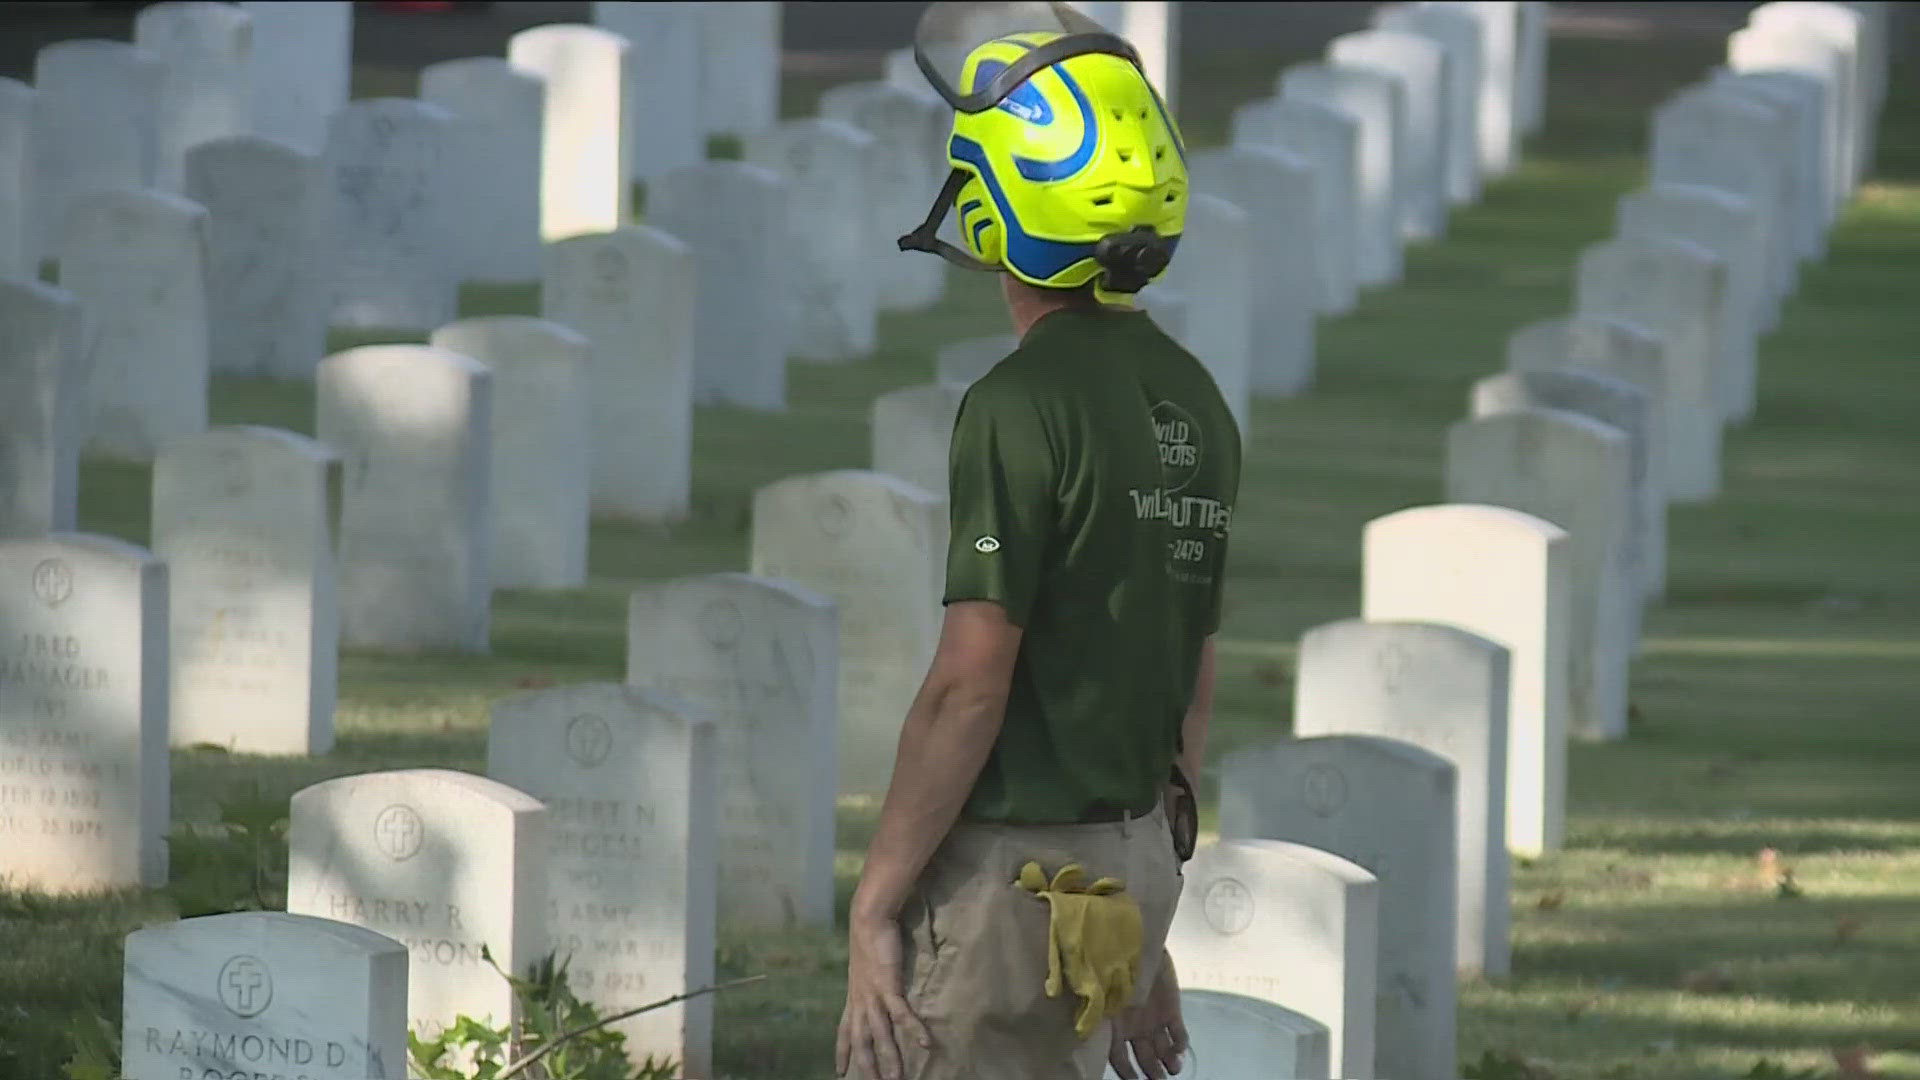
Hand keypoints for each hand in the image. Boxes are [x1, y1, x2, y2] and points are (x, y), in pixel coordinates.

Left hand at [836, 911, 931, 1078]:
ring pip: (880, 1034)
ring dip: (889, 1058)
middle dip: (865, 1065)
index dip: (842, 1051)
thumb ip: (867, 981)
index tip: (839, 1071)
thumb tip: (873, 986)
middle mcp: (860, 1000)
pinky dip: (913, 1029)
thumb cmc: (868, 938)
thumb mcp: (863, 966)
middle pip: (861, 1040)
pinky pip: (901, 1014)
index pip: (844, 1030)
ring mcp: (873, 995)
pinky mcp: (888, 986)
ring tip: (895, 1078)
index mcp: (853, 997)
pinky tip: (925, 1044)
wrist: (868, 919)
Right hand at [1108, 952, 1187, 1078]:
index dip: (1126, 1071)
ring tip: (1173, 1070)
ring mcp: (1154, 1019)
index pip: (1118, 1056)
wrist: (1135, 941)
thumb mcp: (1099, 992)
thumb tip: (1090, 1039)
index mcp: (1114, 1025)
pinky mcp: (1172, 1010)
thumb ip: (1099, 1015)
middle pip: (1144, 1056)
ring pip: (1163, 1049)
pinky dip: (1181, 1043)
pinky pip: (1178, 1032)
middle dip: (1153, 1071)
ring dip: (1169, 1061)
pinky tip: (1180, 1049)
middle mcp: (1134, 1026)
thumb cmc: (1111, 967)